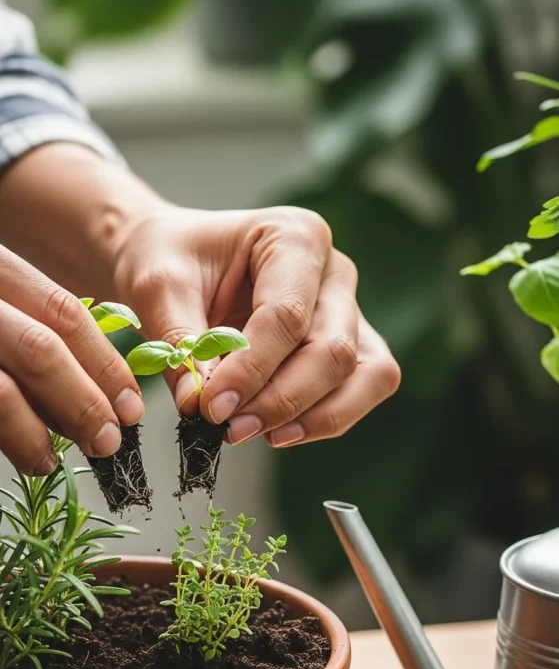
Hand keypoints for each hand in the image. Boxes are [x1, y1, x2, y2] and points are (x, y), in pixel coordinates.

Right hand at [0, 245, 143, 474]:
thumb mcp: (0, 306)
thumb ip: (34, 331)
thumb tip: (98, 391)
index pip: (63, 313)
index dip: (105, 364)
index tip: (132, 406)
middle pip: (39, 351)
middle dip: (83, 402)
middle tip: (107, 441)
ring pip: (0, 392)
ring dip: (35, 435)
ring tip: (50, 461)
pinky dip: (3, 439)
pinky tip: (17, 455)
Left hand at [112, 206, 399, 446]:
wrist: (178, 266)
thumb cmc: (173, 262)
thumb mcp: (159, 288)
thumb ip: (180, 342)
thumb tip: (197, 402)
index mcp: (294, 236)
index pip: (286, 315)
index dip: (251, 370)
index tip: (211, 407)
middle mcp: (333, 272)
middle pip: (332, 350)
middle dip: (281, 400)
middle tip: (230, 428)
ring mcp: (349, 311)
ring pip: (365, 375)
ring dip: (313, 416)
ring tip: (255, 432)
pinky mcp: (351, 348)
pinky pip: (362, 391)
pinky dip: (325, 419)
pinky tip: (277, 431)